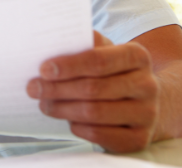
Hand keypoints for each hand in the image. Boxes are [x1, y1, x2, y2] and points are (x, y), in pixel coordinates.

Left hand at [26, 31, 158, 152]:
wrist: (144, 100)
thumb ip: (84, 44)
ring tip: (44, 104)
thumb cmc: (114, 72)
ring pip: (94, 113)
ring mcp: (147, 114)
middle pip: (93, 88)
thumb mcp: (104, 51)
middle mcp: (147, 84)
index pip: (98, 60)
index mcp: (137, 56)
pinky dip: (79, 128)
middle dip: (57, 89)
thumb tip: (51, 41)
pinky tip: (68, 120)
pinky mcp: (140, 138)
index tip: (43, 69)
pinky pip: (101, 135)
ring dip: (63, 109)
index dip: (68, 66)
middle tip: (34, 88)